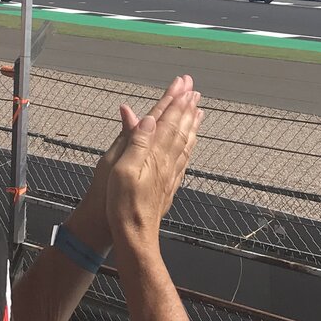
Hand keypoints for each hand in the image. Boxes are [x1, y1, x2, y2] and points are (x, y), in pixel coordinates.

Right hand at [75, 76, 193, 251]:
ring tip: (198, 110)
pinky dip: (190, 144)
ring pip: (185, 143)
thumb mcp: (122, 169)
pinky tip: (191, 142)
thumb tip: (148, 118)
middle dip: (186, 107)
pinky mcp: (170, 185)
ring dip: (191, 124)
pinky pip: (184, 158)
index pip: (167, 122)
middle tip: (194, 89)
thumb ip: (136, 142)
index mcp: (154, 154)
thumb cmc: (122, 204)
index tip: (183, 85)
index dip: (174, 102)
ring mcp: (170, 173)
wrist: (135, 234)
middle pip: (179, 129)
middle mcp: (166, 161)